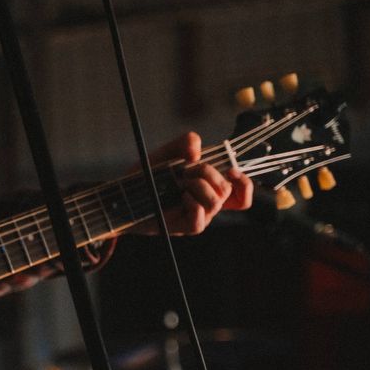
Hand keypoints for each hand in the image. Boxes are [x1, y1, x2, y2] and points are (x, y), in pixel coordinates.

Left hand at [135, 132, 252, 234]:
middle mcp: (207, 203)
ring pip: (215, 201)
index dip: (244, 183)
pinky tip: (179, 197)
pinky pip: (199, 219)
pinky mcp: (185, 227)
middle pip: (227, 189)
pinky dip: (191, 204)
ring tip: (178, 183)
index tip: (231, 169)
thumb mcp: (168, 152)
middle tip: (185, 170)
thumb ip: (186, 142)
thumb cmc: (149, 175)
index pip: (242, 193)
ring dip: (197, 186)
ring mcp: (198, 216)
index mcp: (210, 186)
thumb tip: (197, 152)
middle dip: (207, 172)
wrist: (124, 194)